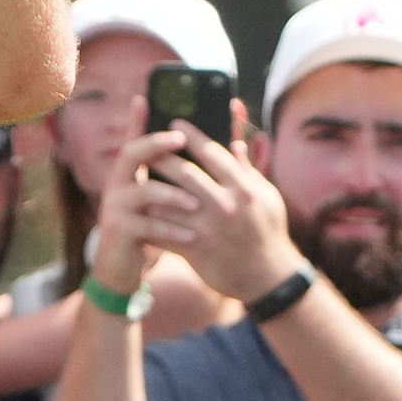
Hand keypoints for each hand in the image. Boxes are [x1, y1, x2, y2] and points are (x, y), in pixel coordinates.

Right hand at [90, 120, 196, 295]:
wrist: (121, 268)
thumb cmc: (147, 230)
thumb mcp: (157, 201)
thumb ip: (172, 177)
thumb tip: (198, 148)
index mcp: (128, 175)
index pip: (133, 141)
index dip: (138, 120)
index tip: (146, 99)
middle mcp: (116, 186)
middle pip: (130, 154)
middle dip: (155, 145)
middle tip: (180, 141)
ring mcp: (114, 208)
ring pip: (142, 192)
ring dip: (171, 196)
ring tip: (196, 204)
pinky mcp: (118, 232)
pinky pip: (146, 226)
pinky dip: (172, 231)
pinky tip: (192, 236)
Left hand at [143, 122, 306, 303]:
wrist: (266, 276)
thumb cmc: (267, 231)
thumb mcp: (266, 198)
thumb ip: (248, 171)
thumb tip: (236, 143)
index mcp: (243, 188)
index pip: (212, 154)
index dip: (191, 136)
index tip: (175, 124)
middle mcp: (224, 204)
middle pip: (183, 173)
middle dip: (161, 156)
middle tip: (145, 145)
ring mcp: (207, 227)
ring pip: (167, 201)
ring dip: (148, 187)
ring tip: (133, 175)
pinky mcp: (193, 249)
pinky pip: (162, 230)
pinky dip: (148, 219)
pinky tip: (135, 209)